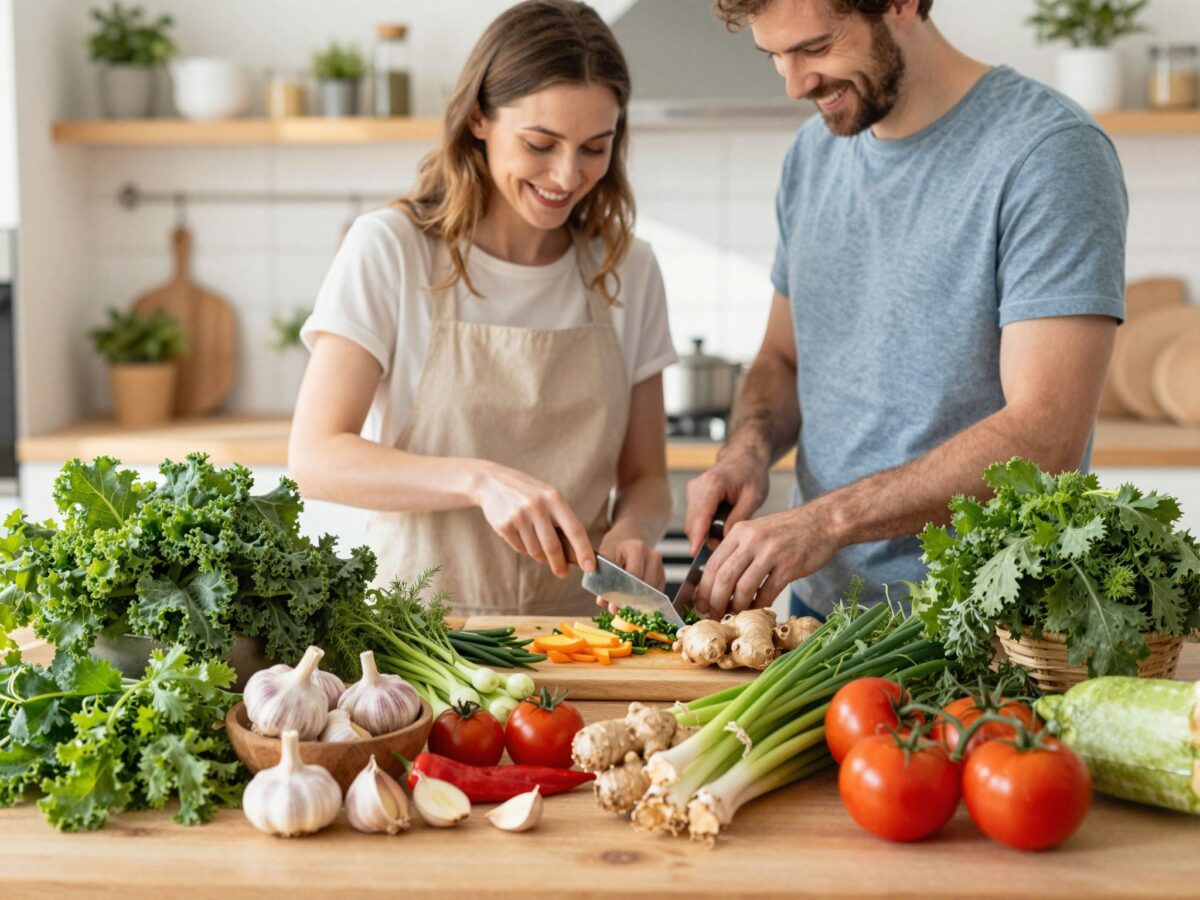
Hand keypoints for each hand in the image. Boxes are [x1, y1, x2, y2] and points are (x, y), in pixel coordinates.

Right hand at [473, 462, 594, 577]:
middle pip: (553, 547)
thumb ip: (561, 520)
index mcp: (555, 498)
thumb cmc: (528, 493)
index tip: (590, 567)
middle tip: (562, 573)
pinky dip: (523, 547)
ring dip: (539, 555)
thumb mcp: (549, 497)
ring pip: (535, 551)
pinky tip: (520, 533)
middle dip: (559, 565)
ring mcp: (519, 516)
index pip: (575, 529)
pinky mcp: (504, 525)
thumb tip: (574, 552)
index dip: (584, 550)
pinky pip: (520, 548)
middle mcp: (537, 506)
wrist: (492, 482)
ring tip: (536, 543)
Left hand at [593, 533, 665, 613]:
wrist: (626, 542)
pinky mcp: (663, 575)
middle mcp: (652, 555)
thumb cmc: (614, 552)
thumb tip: (602, 602)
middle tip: (617, 609)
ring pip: (651, 592)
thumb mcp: (605, 560)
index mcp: (637, 548)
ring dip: (638, 602)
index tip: (613, 605)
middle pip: (644, 586)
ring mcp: (660, 565)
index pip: (633, 575)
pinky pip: (656, 593)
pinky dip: (645, 600)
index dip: (623, 592)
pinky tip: (634, 603)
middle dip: (630, 600)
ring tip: (624, 606)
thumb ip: (602, 580)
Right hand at [683, 449, 769, 555]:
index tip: (695, 552)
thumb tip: (724, 539)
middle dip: (704, 539)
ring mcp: (692, 491)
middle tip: (723, 549)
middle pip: (693, 522)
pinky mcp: (692, 496)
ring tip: (724, 537)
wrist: (744, 458)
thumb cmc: (751, 474)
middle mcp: (697, 486)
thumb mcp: (753, 497)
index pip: (701, 514)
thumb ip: (738, 518)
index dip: (698, 535)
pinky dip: (703, 527)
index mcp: (713, 483)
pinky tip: (719, 528)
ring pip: (692, 523)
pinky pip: (694, 518)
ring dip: (704, 534)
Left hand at [694, 503, 839, 618]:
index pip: (712, 564)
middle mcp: (752, 540)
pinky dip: (759, 604)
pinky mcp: (789, 566)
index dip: (703, 589)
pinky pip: (767, 592)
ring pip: (743, 587)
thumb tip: (715, 583)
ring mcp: (771, 552)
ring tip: (736, 613)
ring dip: (737, 606)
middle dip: (715, 601)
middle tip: (713, 614)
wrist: (823, 522)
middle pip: (723, 577)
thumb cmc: (788, 531)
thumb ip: (737, 551)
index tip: (700, 604)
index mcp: (739, 532)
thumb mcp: (757, 531)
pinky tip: (758, 608)